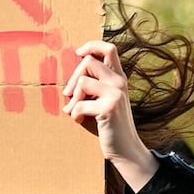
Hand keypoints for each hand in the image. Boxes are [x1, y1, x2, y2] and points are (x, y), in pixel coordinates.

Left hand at [62, 40, 157, 190]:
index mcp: (118, 78)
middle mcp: (119, 82)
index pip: (109, 48)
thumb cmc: (110, 123)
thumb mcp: (104, 100)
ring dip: (72, 99)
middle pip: (88, 62)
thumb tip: (73, 76)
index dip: (92, 45)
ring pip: (82, 82)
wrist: (125, 148)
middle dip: (72, 78)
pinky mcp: (109, 108)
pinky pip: (80, 104)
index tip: (78, 53)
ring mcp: (116, 94)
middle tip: (68, 95)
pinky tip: (80, 120)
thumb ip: (94, 86)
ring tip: (74, 110)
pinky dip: (74, 114)